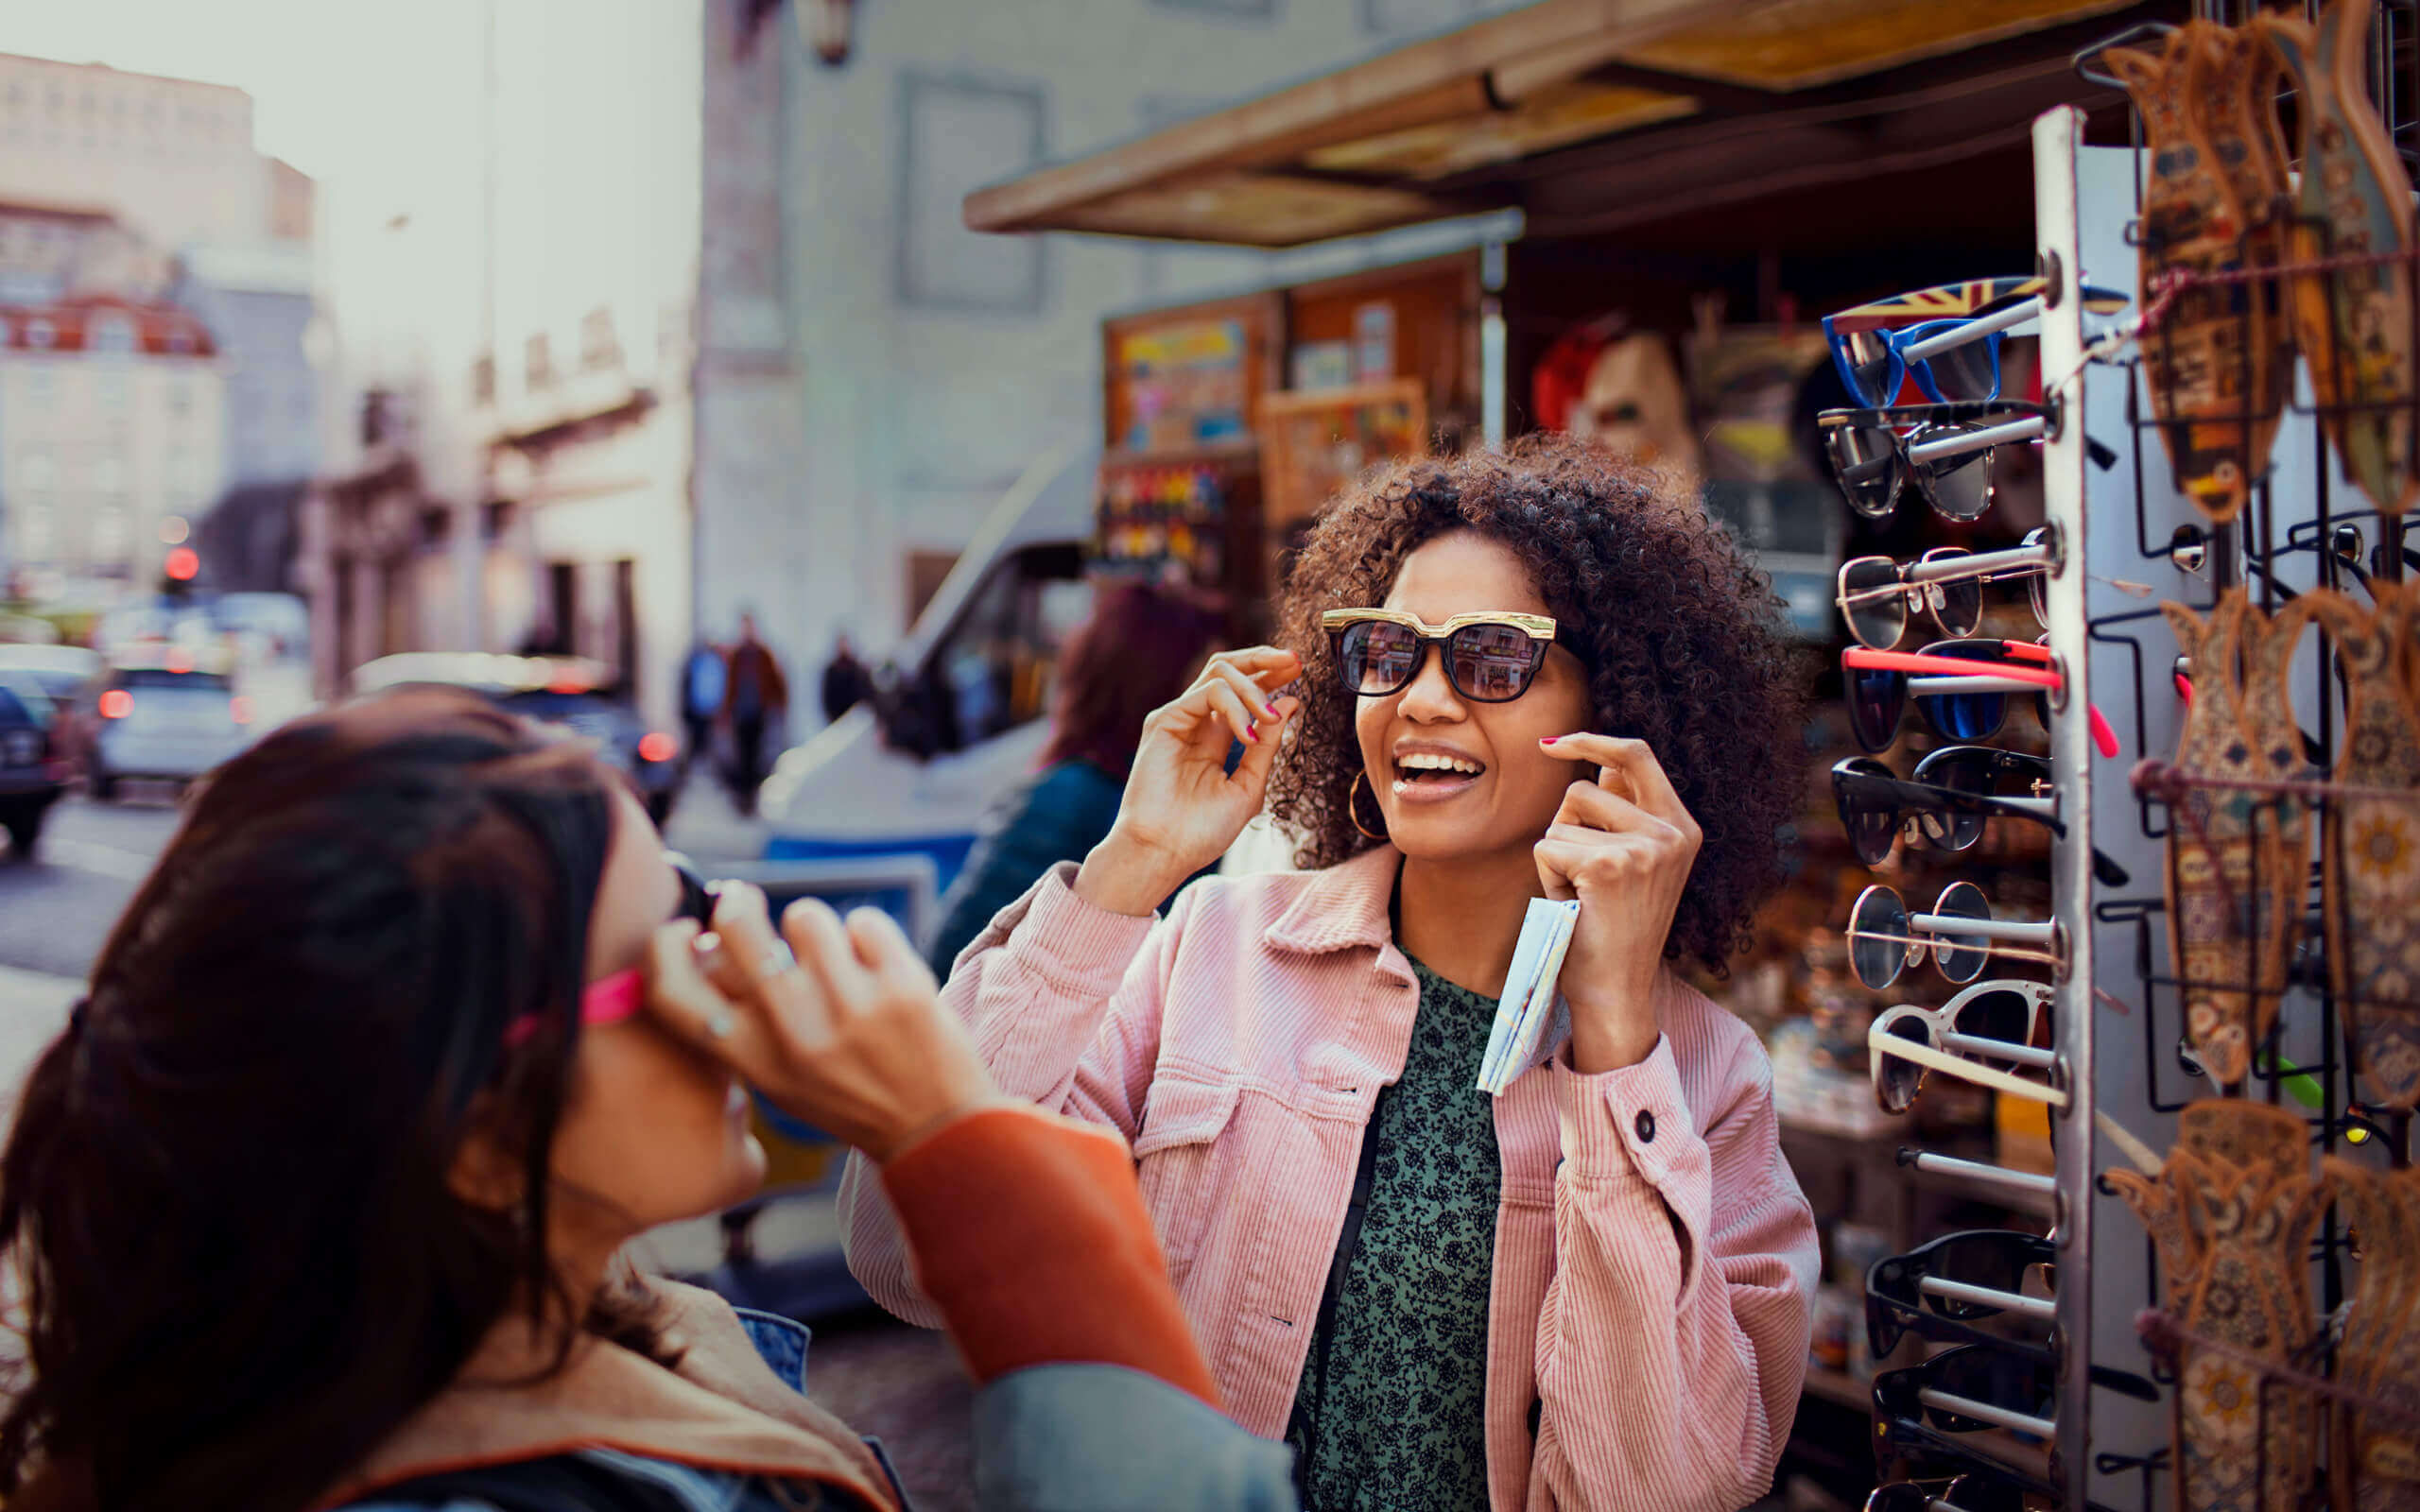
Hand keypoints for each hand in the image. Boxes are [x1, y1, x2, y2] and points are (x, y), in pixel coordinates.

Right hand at [643, 882, 1009, 1161]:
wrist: (939, 1129)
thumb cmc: (850, 1097)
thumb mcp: (779, 1079)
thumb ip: (741, 1024)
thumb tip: (706, 945)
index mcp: (754, 1062)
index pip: (672, 994)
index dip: (663, 948)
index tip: (685, 931)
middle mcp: (795, 1034)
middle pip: (736, 929)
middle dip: (737, 904)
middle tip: (744, 901)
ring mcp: (849, 1007)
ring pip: (805, 915)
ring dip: (817, 928)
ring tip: (835, 959)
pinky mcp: (902, 985)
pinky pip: (864, 920)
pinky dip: (869, 936)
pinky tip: (877, 968)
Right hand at [1075, 646, 1300, 915]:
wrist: (1165, 853)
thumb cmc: (1202, 830)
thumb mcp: (1249, 784)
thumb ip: (1267, 746)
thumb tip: (1291, 703)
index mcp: (1215, 737)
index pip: (1244, 691)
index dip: (1271, 675)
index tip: (1299, 670)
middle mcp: (1196, 722)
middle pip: (1228, 668)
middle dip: (1263, 659)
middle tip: (1293, 661)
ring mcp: (1179, 719)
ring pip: (1218, 673)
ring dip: (1253, 686)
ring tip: (1271, 715)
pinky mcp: (1163, 722)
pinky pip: (1206, 694)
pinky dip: (1234, 707)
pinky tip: (1247, 733)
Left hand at [1534, 734, 1703, 1073]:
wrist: (1616, 991)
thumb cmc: (1613, 927)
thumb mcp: (1633, 862)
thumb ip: (1623, 812)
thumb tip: (1599, 760)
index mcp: (1683, 827)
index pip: (1638, 755)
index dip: (1592, 740)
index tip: (1551, 743)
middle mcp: (1672, 832)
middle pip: (1584, 788)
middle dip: (1564, 825)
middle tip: (1579, 873)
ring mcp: (1644, 847)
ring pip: (1561, 820)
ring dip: (1556, 857)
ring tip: (1582, 896)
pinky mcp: (1609, 865)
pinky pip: (1547, 847)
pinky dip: (1547, 878)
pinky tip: (1573, 906)